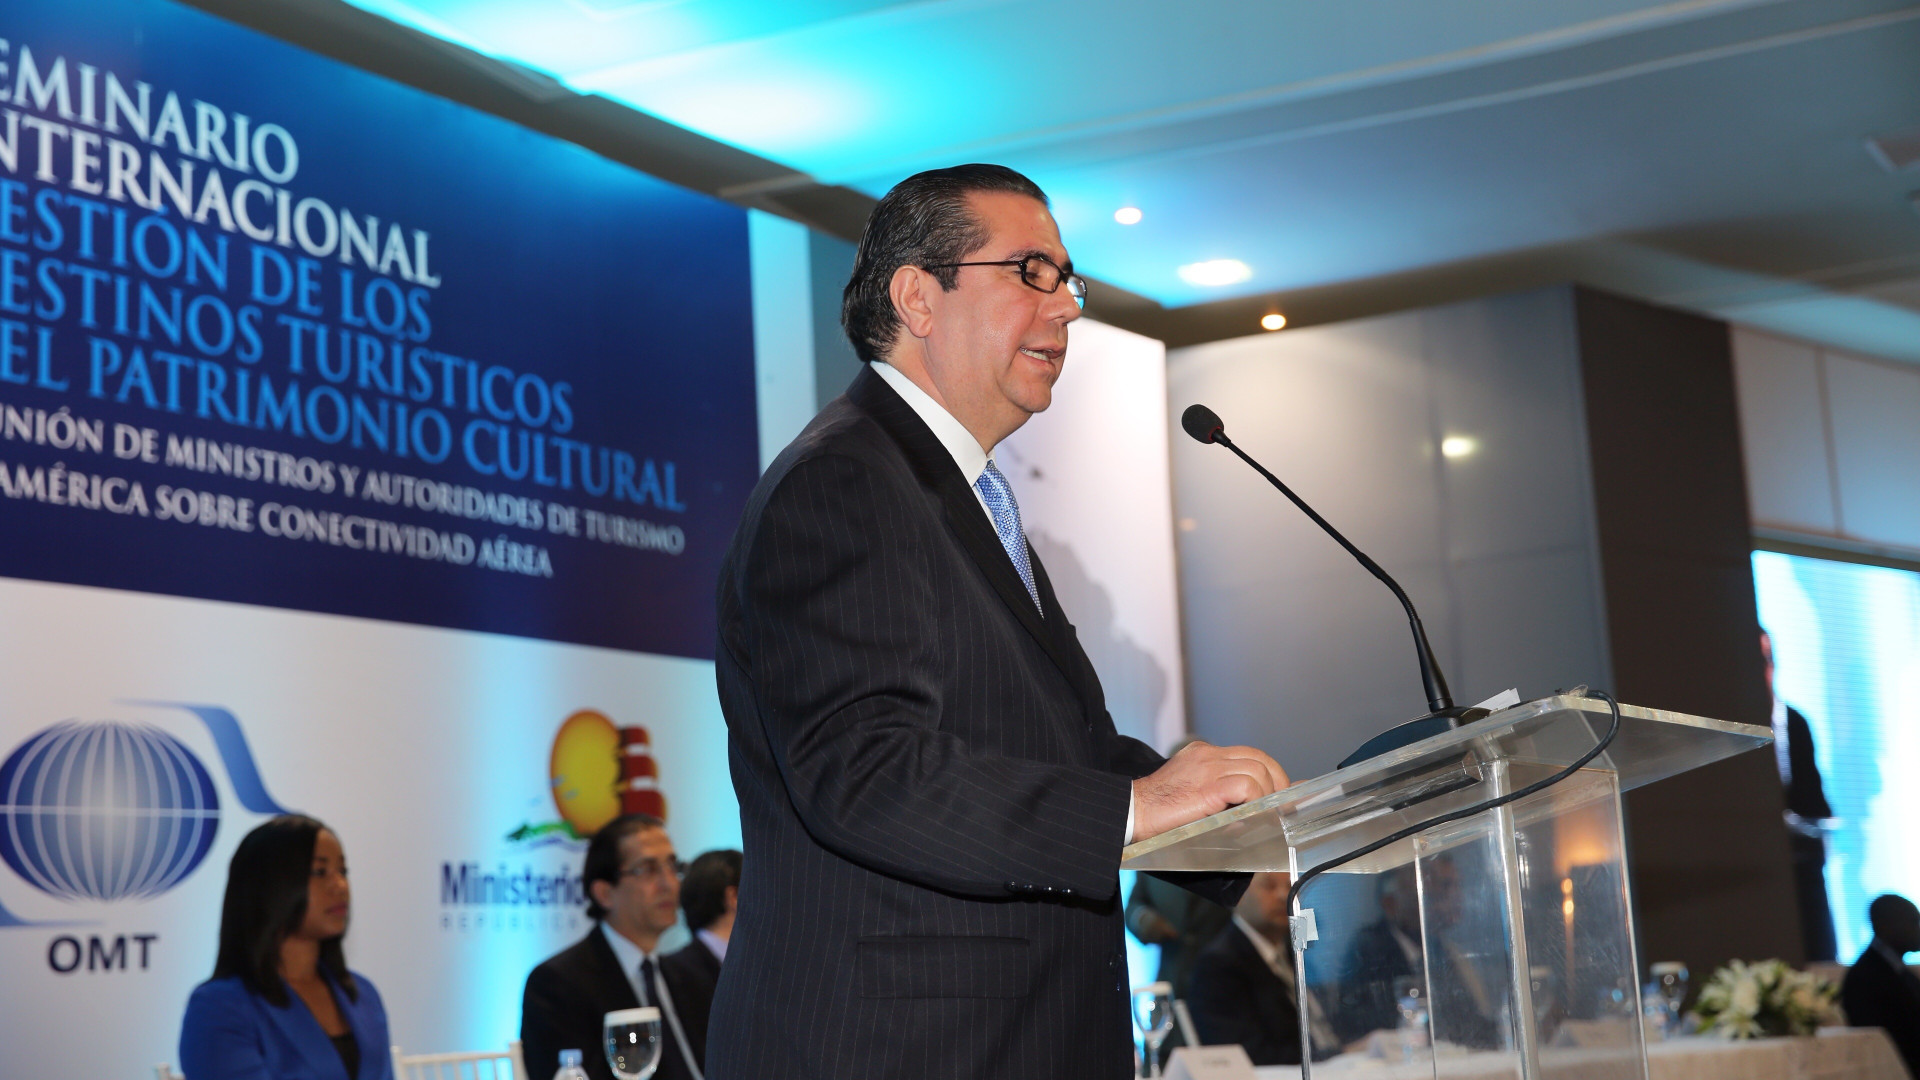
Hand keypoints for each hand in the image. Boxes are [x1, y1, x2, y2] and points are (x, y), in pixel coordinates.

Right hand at [1131, 741, 1287, 843]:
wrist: (1132, 813)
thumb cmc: (1158, 812)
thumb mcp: (1191, 793)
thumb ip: (1219, 793)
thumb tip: (1253, 809)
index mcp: (1203, 754)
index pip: (1249, 754)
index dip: (1268, 773)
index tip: (1272, 794)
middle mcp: (1208, 755)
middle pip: (1259, 759)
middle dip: (1276, 783)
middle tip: (1275, 807)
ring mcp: (1208, 768)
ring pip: (1257, 771)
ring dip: (1266, 795)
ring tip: (1260, 815)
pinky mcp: (1208, 787)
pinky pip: (1246, 786)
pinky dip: (1254, 802)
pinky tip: (1246, 816)